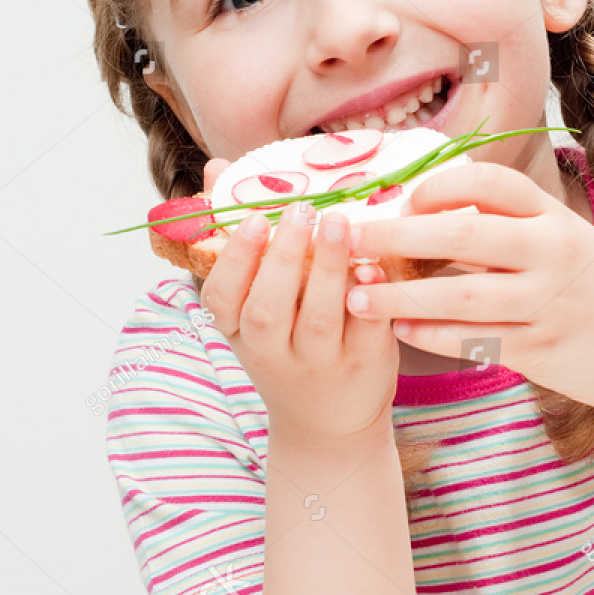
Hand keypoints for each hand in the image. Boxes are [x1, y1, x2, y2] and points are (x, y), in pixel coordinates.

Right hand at [200, 177, 398, 451]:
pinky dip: (371, 297)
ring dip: (329, 267)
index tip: (253, 220)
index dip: (235, 260)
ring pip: (320, 318)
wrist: (330, 425)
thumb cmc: (288, 349)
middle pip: (269, 309)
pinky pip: (367, 329)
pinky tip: (374, 264)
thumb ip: (241, 240)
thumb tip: (218, 169)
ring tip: (338, 220)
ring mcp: (321, 362)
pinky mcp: (365, 365)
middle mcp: (275, 354)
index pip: (221, 300)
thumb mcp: (253, 308)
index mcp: (240, 335)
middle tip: (300, 210)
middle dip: (283, 256)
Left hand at [344, 161, 593, 418]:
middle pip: (464, 231)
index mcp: (557, 219)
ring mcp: (548, 303)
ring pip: (459, 295)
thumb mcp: (571, 245)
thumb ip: (515, 230)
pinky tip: (401, 331)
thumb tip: (435, 214)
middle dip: (397, 234)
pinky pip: (472, 341)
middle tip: (350, 239)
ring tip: (355, 298)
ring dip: (399, 296)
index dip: (440, 185)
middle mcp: (554, 254)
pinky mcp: (540, 350)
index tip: (403, 200)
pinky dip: (431, 336)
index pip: (492, 181)